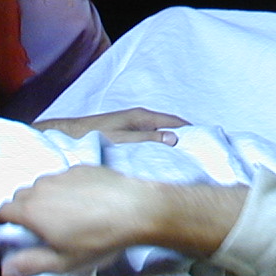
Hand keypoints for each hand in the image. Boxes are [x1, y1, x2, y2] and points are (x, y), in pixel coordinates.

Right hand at [0, 167, 246, 275]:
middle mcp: (43, 186)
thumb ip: (30, 264)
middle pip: (21, 194)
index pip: (4, 209)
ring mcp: (63, 173)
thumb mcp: (63, 261)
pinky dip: (65, 186)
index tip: (10, 229)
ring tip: (60, 212)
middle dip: (22, 208)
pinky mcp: (83, 166)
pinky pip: (64, 176)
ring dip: (44, 195)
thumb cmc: (98, 240)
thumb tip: (4, 272)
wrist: (136, 209)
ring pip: (43, 183)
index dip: (4, 220)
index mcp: (31, 210)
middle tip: (37, 226)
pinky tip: (82, 200)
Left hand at [35, 107, 186, 144]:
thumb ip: (148, 139)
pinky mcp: (127, 134)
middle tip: (199, 154)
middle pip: (170, 127)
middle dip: (184, 137)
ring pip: (160, 133)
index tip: (206, 142)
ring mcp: (134, 125)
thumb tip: (175, 139)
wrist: (69, 136)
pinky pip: (151, 138)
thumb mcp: (123, 140)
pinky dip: (161, 145)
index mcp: (142, 116)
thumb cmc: (94, 137)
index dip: (191, 130)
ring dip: (172, 142)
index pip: (175, 121)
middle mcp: (141, 118)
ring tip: (185, 158)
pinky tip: (162, 158)